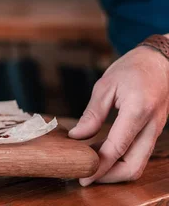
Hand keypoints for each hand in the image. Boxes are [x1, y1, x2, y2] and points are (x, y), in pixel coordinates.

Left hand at [69, 46, 168, 184]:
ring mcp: (156, 130)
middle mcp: (151, 125)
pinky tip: (103, 153)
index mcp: (138, 111)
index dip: (99, 167)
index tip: (83, 176)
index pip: (117, 148)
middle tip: (86, 177)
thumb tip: (77, 137)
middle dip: (109, 177)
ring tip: (91, 166)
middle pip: (134, 166)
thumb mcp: (105, 86)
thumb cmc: (132, 68)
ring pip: (139, 164)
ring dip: (116, 171)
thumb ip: (92, 114)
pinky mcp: (155, 131)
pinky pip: (140, 153)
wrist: (160, 60)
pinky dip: (123, 160)